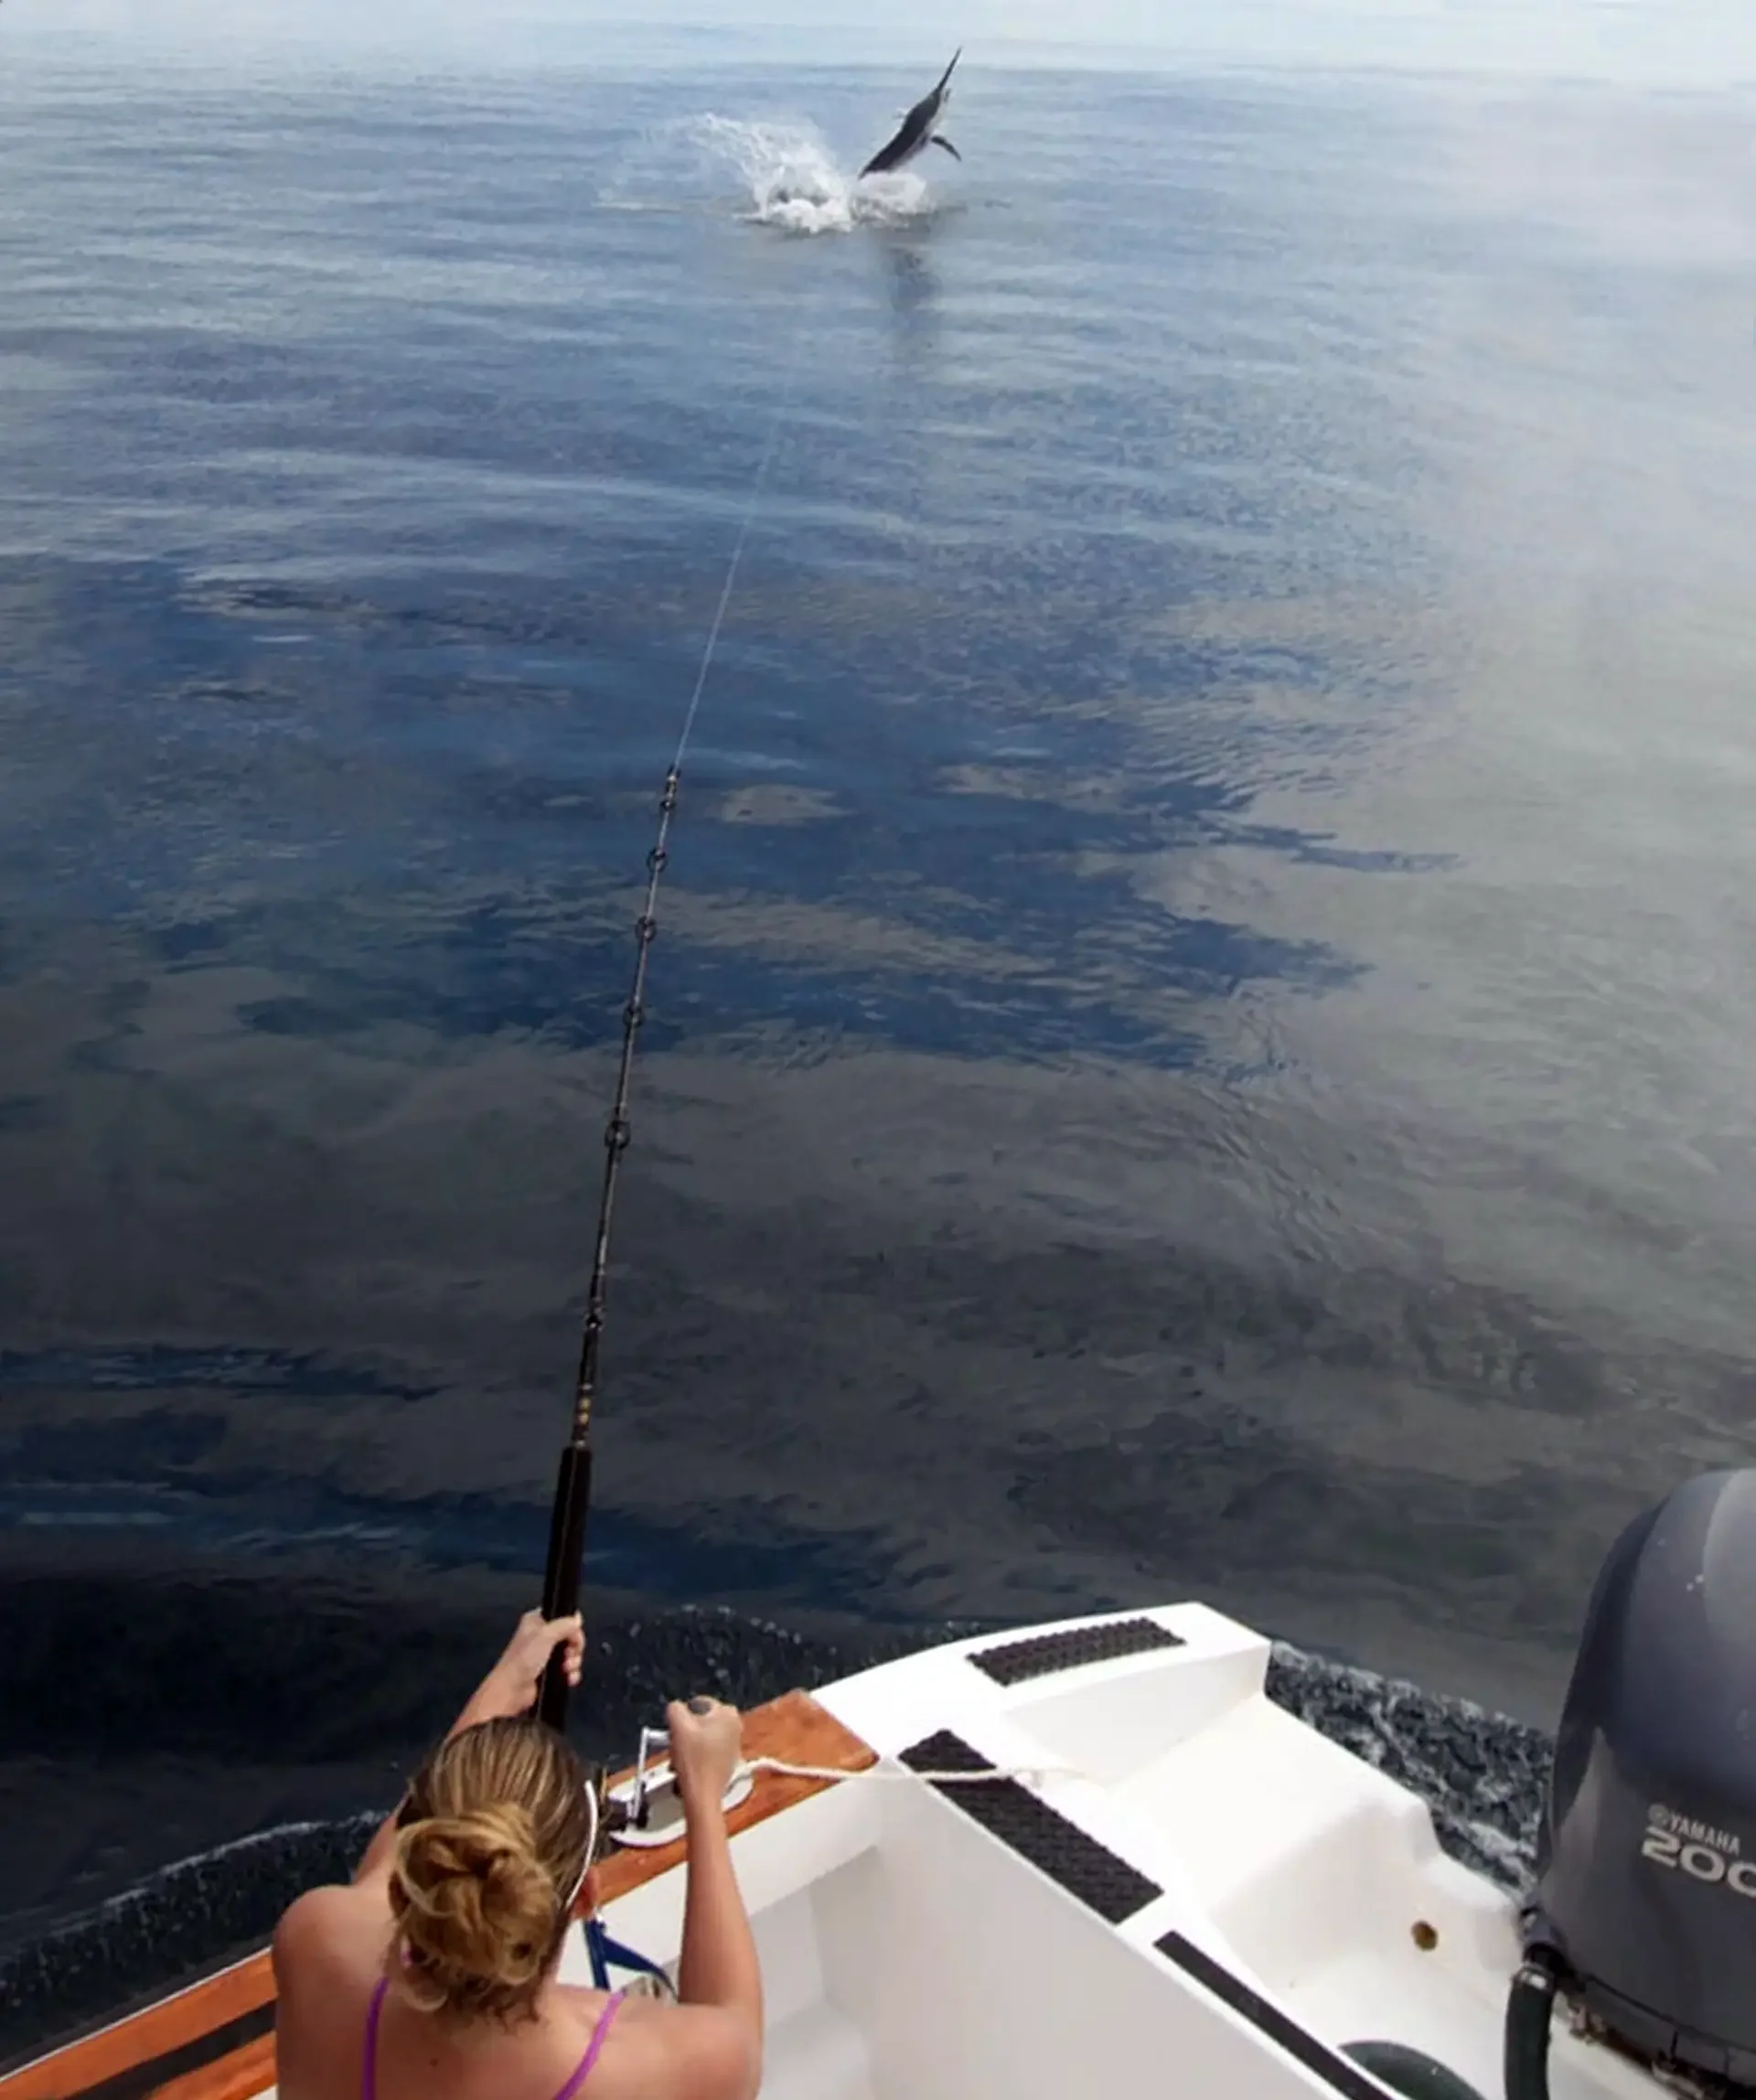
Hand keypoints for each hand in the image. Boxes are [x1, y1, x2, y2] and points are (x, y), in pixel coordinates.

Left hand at [487, 1610, 583, 1716]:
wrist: (512, 1690)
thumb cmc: (525, 1659)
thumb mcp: (545, 1635)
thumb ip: (564, 1624)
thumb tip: (577, 1620)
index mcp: (536, 1621)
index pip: (562, 1616)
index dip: (571, 1625)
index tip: (573, 1635)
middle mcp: (542, 1636)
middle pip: (571, 1635)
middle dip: (574, 1646)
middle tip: (568, 1654)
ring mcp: (546, 1655)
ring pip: (572, 1653)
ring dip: (574, 1662)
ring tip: (566, 1669)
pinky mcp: (550, 1673)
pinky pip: (569, 1669)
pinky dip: (571, 1674)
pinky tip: (568, 1679)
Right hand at [667, 1697, 742, 1812]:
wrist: (702, 1795)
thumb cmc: (693, 1760)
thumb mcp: (678, 1725)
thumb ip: (675, 1708)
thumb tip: (677, 1707)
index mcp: (728, 1713)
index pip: (699, 1703)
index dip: (682, 1715)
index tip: (674, 1728)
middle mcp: (735, 1727)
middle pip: (701, 1722)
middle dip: (685, 1732)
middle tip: (674, 1743)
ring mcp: (733, 1746)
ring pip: (703, 1738)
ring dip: (688, 1746)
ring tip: (678, 1758)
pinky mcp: (728, 1763)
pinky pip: (707, 1753)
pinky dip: (696, 1757)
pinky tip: (686, 1768)